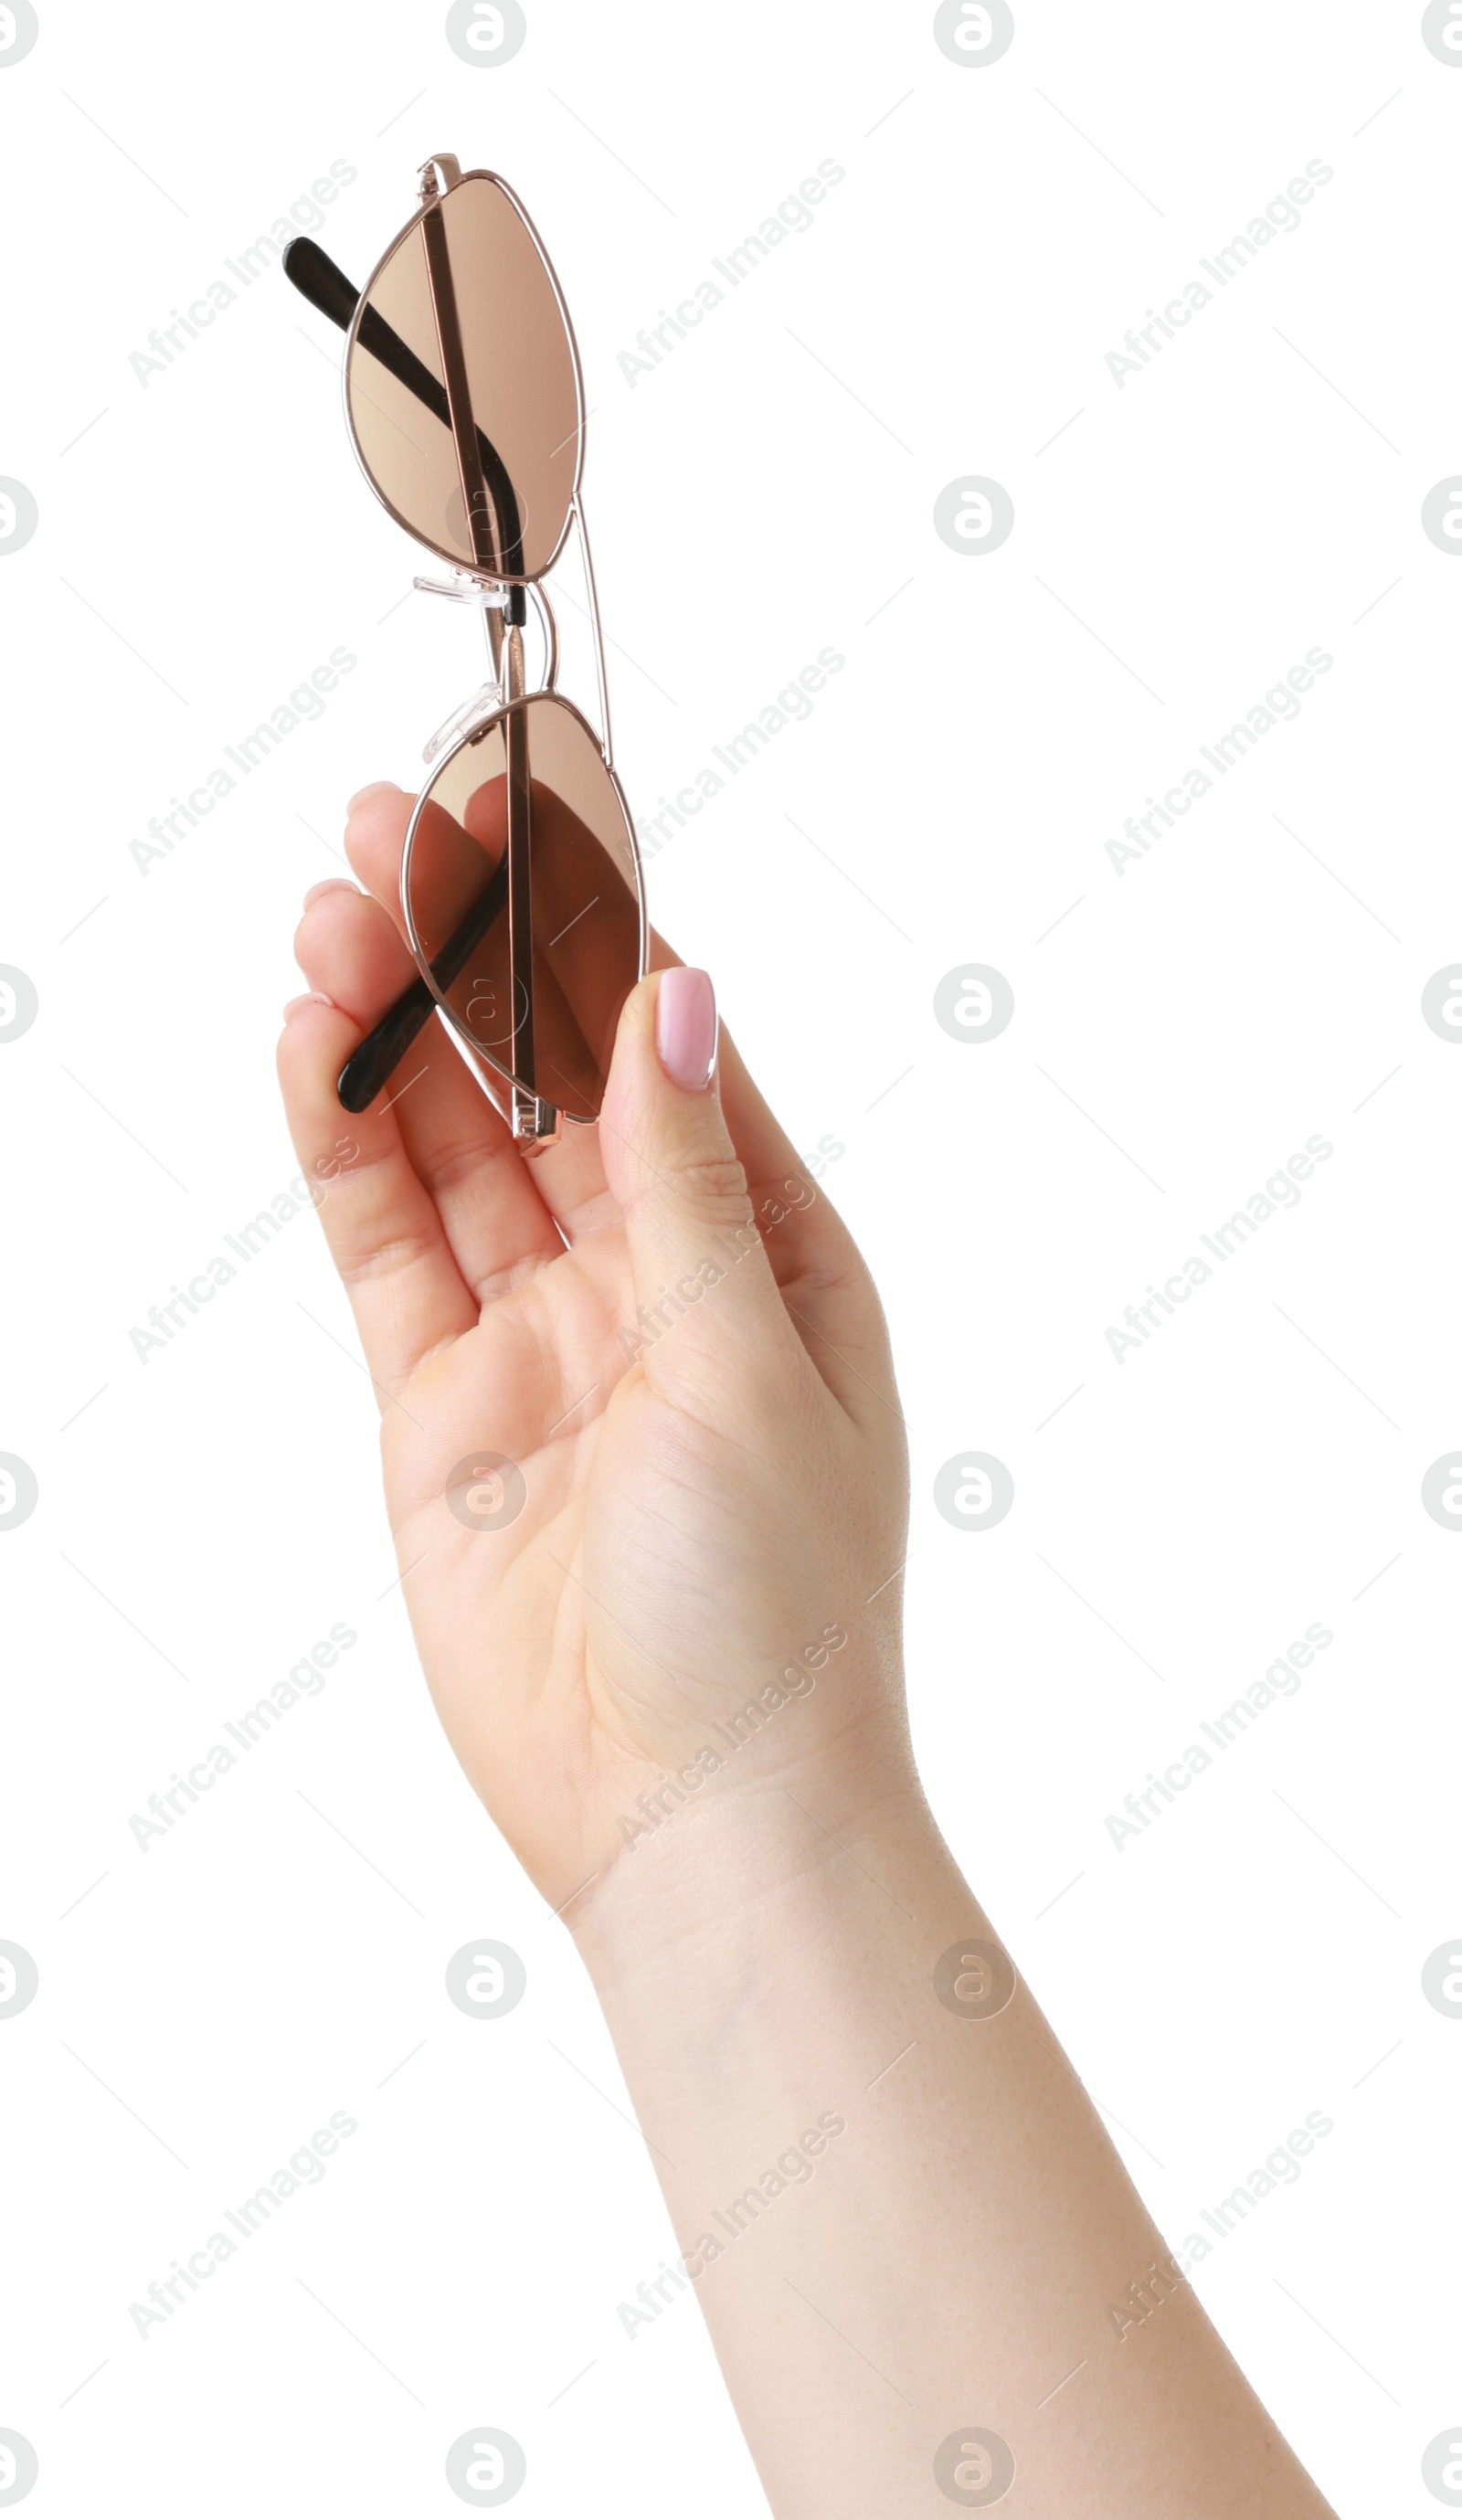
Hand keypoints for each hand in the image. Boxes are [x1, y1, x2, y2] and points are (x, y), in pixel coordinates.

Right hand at [277, 784, 913, 1921]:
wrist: (692, 1819)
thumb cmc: (778, 1610)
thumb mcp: (750, 1358)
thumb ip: (687, 1178)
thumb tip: (680, 991)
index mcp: (769, 1250)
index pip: (667, 1047)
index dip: (593, 928)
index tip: (528, 810)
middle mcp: (652, 1275)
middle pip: (540, 1077)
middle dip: (469, 954)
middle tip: (389, 826)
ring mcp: (539, 1334)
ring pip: (450, 1145)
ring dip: (392, 1030)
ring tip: (328, 910)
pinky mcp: (441, 1406)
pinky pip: (385, 1248)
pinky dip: (344, 1148)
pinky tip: (308, 1047)